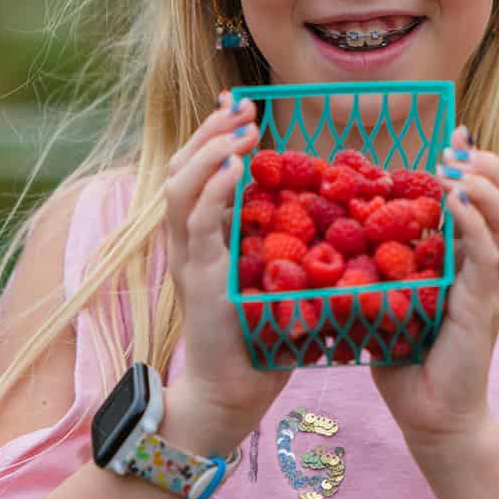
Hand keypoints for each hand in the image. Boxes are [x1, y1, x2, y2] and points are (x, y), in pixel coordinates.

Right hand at [162, 92, 290, 447]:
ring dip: (210, 151)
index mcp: (202, 237)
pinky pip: (197, 222)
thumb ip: (278, 244)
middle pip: (181, 167)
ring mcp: (188, 258)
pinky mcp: (198, 278)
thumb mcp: (268, 278)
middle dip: (211, 131)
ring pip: (180, 186)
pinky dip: (212, 189)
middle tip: (242, 105)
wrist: (231, 393)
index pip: (196, 171)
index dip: (214, 136)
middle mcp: (187, 242)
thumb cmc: (258, 340)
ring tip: (241, 129)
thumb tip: (317, 211)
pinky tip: (234, 169)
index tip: (239, 106)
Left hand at [371, 126, 498, 453]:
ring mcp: (492, 290)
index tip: (455, 137)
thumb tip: (349, 218)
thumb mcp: (398, 292)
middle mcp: (493, 271)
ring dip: (485, 186)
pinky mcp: (481, 310)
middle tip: (454, 149)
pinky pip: (489, 258)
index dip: (484, 166)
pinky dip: (473, 224)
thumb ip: (389, 258)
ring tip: (455, 170)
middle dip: (491, 166)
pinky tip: (453, 205)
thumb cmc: (408, 355)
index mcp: (477, 263)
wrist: (431, 416)